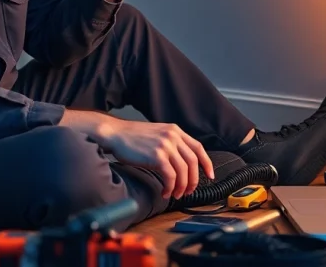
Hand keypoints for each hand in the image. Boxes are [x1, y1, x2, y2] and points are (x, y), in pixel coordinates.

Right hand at [94, 116, 214, 198]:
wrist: (115, 134)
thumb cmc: (132, 137)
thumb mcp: (157, 134)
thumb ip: (171, 143)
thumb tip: (182, 163)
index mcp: (175, 130)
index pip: (198, 148)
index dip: (207, 163)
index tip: (210, 175)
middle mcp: (173, 136)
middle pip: (194, 162)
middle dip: (194, 180)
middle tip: (188, 191)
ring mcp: (165, 145)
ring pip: (184, 171)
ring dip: (181, 187)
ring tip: (175, 194)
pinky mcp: (157, 156)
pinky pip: (171, 176)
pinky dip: (170, 187)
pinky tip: (165, 192)